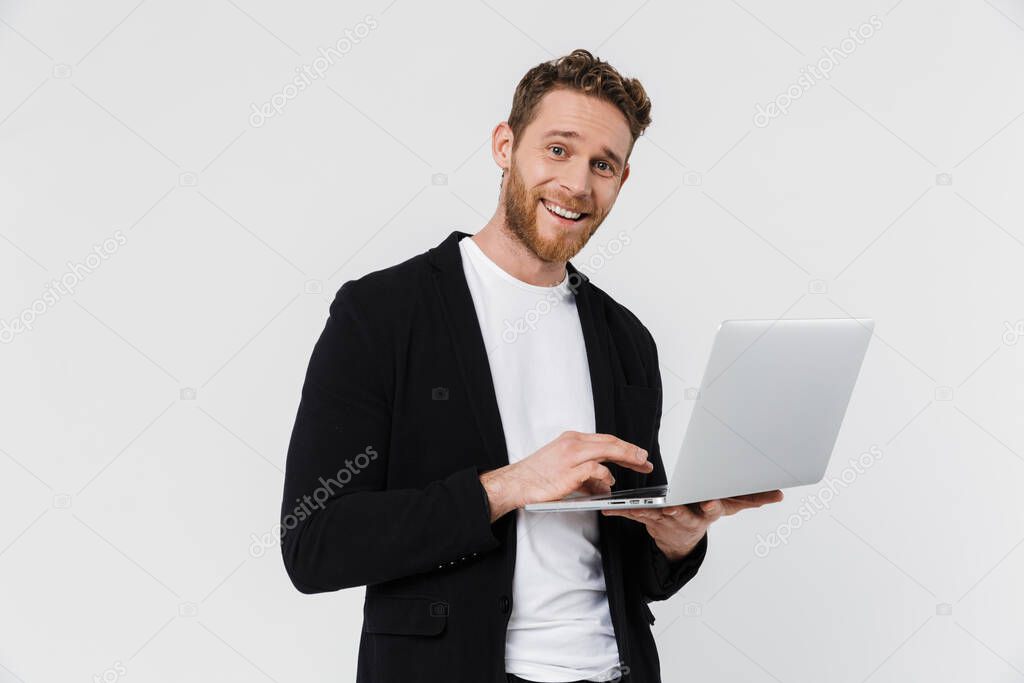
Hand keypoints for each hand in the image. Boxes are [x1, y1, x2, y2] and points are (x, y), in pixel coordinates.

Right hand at [480, 431, 653, 521]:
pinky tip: (608, 484)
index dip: (624, 447)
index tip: (637, 455)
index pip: (605, 439)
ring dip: (626, 460)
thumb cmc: (536, 476)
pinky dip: (605, 476)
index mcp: (571, 439)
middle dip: (632, 451)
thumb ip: (585, 471)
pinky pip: (597, 469)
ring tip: (637, 468)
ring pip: (608, 450)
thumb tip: (603, 481)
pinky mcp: (570, 471)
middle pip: (611, 442)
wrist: (516, 483)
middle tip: (645, 460)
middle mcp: (573, 443)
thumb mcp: (563, 466)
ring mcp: (571, 456)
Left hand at [602, 490, 784, 560]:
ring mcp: (668, 520)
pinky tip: (608, 508)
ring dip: (640, 510)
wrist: (681, 539)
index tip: (710, 503)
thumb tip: (779, 494)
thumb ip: (753, 498)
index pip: (714, 508)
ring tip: (628, 506)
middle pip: (683, 513)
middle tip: (670, 506)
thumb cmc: (703, 512)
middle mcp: (688, 517)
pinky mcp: (650, 520)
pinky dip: (620, 511)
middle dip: (676, 510)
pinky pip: (634, 515)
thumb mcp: (730, 506)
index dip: (713, 506)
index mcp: (708, 511)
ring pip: (655, 514)